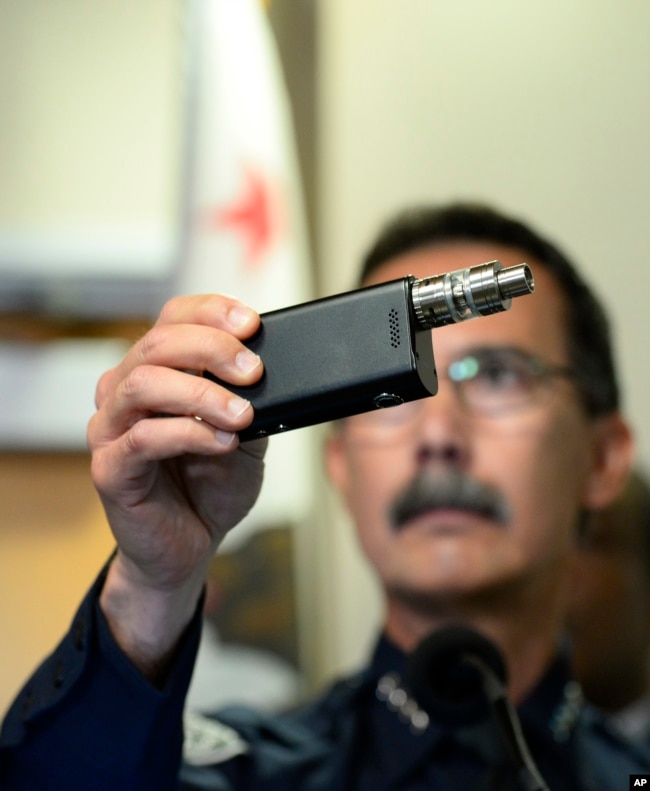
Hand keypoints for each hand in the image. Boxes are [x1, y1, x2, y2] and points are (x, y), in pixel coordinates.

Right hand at [89, 294, 266, 671]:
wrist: (190, 545)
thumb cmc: (209, 486)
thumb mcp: (245, 431)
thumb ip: (249, 398)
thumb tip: (267, 367)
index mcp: (154, 371)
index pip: (172, 318)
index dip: (211, 311)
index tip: (251, 324)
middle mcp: (125, 392)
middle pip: (157, 343)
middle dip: (212, 348)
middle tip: (253, 370)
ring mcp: (111, 429)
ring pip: (144, 384)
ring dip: (201, 393)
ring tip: (242, 414)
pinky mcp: (110, 468)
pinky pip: (144, 437)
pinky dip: (191, 434)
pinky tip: (223, 443)